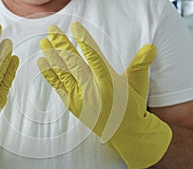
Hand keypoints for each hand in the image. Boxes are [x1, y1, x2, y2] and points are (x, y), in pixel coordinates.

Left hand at [38, 22, 171, 168]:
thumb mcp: (139, 85)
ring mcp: (80, 98)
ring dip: (52, 56)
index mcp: (109, 82)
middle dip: (61, 44)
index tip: (75, 27)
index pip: (94, 56)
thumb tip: (150, 48)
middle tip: (52, 29)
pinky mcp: (73, 106)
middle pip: (74, 62)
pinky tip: (42, 63)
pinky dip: (50, 74)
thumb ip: (140, 65)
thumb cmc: (132, 107)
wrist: (126, 133)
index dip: (83, 40)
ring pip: (63, 73)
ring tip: (44, 42)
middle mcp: (93, 90)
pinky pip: (58, 87)